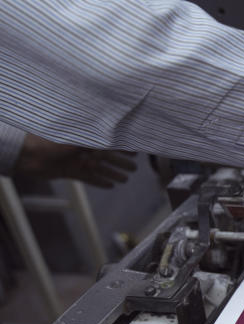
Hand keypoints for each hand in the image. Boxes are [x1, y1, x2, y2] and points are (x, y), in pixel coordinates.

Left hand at [14, 133, 136, 187]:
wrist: (27, 155)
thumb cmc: (50, 142)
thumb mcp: (77, 138)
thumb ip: (96, 140)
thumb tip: (116, 140)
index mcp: (84, 136)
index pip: (108, 140)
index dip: (122, 146)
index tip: (136, 150)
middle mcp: (81, 148)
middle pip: (106, 156)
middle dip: (121, 162)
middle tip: (135, 169)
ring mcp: (75, 160)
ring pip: (99, 168)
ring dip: (112, 173)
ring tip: (125, 180)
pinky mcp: (69, 171)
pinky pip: (88, 178)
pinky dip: (99, 182)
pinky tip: (110, 187)